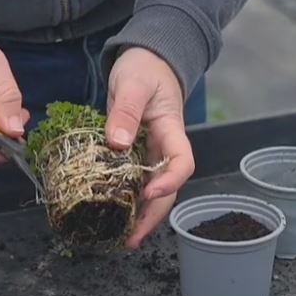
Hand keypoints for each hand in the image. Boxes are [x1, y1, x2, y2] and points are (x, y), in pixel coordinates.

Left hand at [105, 47, 195, 248]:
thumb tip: (116, 142)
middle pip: (167, 187)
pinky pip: (133, 180)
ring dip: (140, 214)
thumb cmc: (145, 67)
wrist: (146, 58)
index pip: (182, 162)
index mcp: (171, 130)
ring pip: (150, 188)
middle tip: (131, 237)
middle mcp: (163, 147)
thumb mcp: (133, 83)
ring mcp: (149, 152)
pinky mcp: (133, 153)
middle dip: (153, 215)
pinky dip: (125, 199)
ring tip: (122, 236)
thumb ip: (125, 110)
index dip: (170, 182)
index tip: (148, 194)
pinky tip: (113, 215)